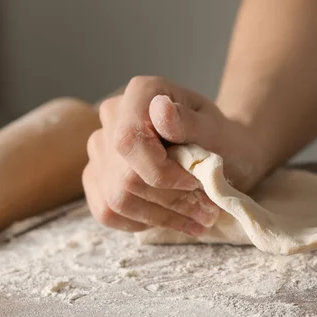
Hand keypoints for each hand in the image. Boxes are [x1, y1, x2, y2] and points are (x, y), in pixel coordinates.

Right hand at [83, 76, 264, 234]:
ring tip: (199, 219)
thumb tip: (160, 109)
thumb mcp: (216, 129)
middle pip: (126, 177)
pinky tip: (172, 220)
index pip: (130, 141)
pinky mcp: (97, 177)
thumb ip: (188, 121)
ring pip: (117, 199)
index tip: (196, 184)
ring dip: (163, 217)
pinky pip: (107, 212)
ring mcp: (100, 148)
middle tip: (208, 212)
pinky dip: (143, 222)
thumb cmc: (219, 137)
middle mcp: (112, 117)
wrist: (219, 149)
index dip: (161, 173)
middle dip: (171, 201)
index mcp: (141, 93)